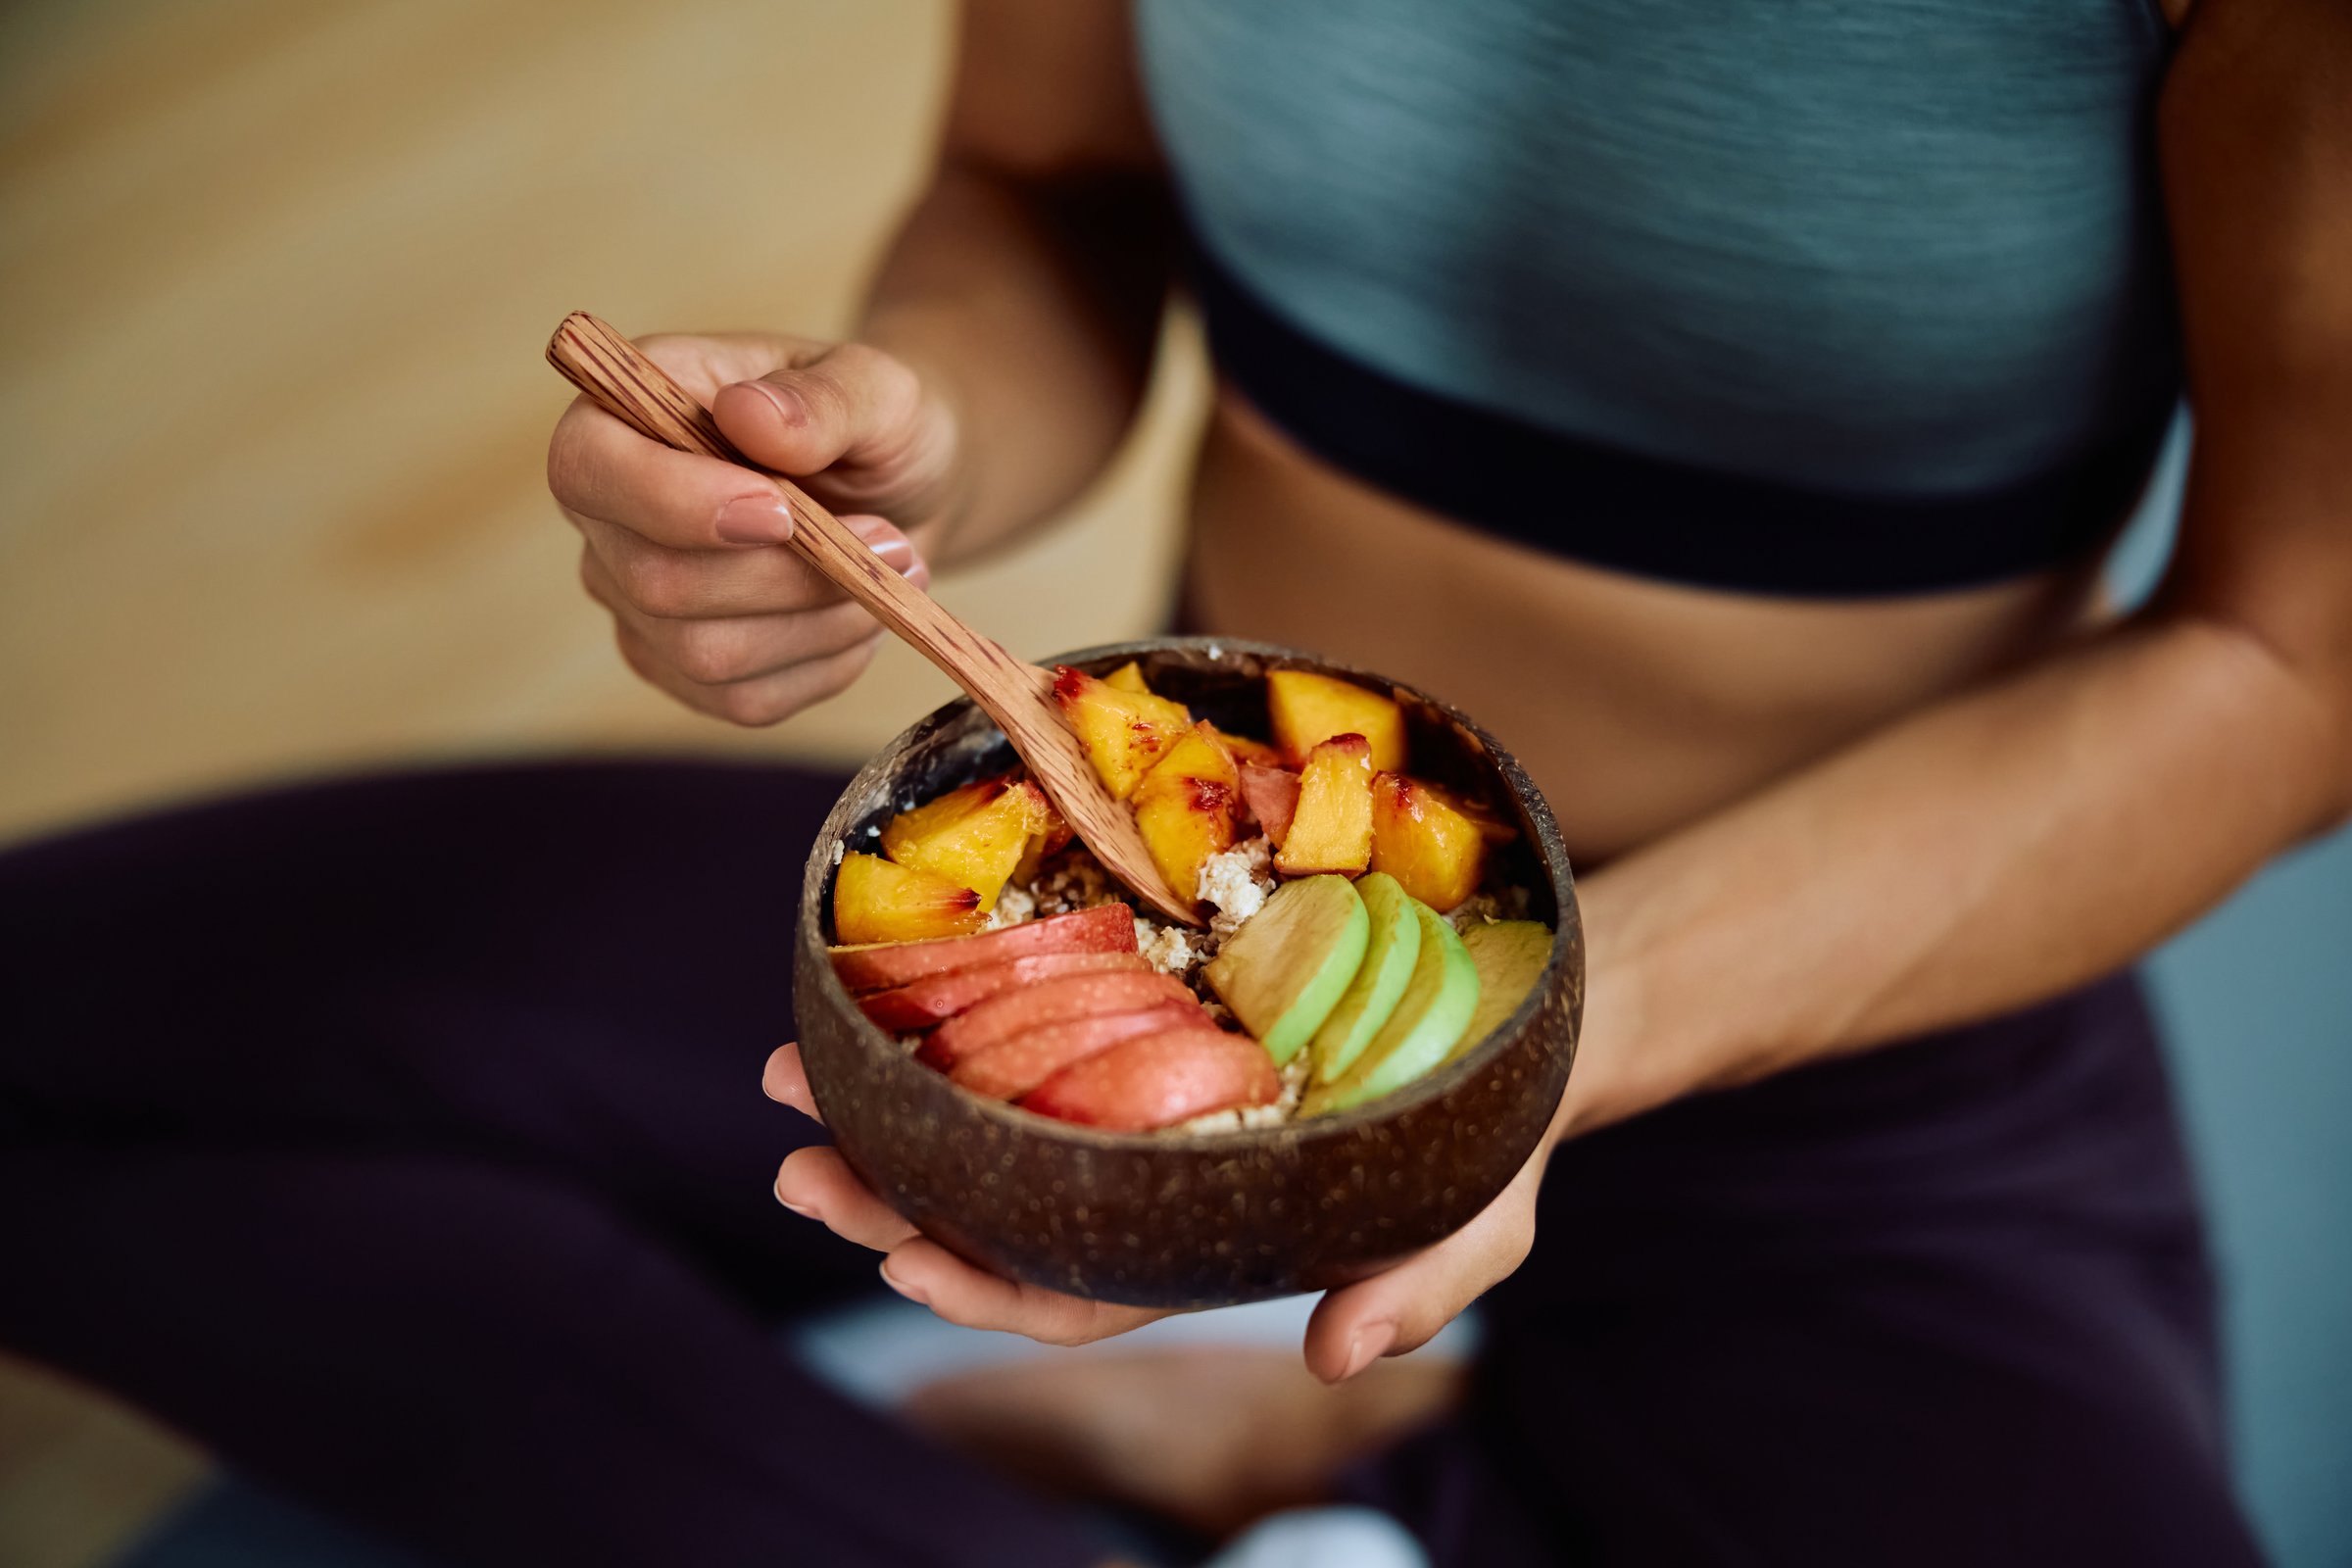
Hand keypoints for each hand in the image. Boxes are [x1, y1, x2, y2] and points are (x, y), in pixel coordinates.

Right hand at [545, 331, 961, 724]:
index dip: (673, 501)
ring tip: (888, 573)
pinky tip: (856, 616)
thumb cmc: (870, 429)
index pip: (588, 467)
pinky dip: (825, 664)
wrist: (899, 498)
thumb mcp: (877, 389)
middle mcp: (607, 515)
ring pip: (706, 652)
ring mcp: (633, 601)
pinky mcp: (679, 669)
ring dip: (819, 622)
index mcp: (623, 414)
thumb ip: (826, 397)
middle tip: (888, 543)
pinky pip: (744, 699)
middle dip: (786, 576)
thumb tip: (752, 414)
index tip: (780, 510)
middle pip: (655, 580)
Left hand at [762, 1042, 1551, 1379]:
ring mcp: (1139, 1098)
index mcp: (1208, 1240)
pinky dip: (950, 1014)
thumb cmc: (1492, 1131)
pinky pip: (1027, 1024)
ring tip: (791, 1071)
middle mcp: (1153, 1179)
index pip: (1081, 1290)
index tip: (902, 1259)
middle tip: (798, 1167)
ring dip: (887, 1108)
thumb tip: (1335, 1356)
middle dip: (891, 1203)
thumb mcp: (1479, 1215)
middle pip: (1001, 1214)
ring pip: (988, 1125)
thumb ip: (1417, 1286)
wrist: (1513, 1013)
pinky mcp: (1143, 1013)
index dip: (988, 1285)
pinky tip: (882, 987)